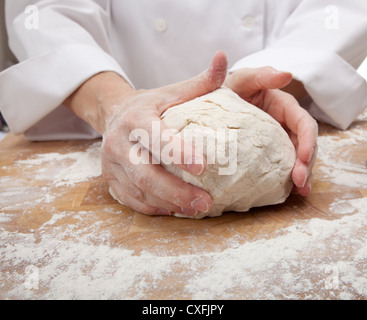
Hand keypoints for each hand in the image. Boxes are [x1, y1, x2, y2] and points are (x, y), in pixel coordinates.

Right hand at [101, 51, 227, 215]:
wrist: (114, 115)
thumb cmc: (151, 106)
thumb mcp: (172, 92)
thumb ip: (200, 82)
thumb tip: (224, 57)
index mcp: (136, 118)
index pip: (155, 137)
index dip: (177, 153)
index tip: (203, 168)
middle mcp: (119, 142)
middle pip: (145, 173)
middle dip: (176, 191)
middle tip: (206, 202)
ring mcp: (112, 165)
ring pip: (139, 191)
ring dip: (169, 204)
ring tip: (197, 209)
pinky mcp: (111, 180)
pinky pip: (132, 201)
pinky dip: (155, 208)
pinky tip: (176, 211)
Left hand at [225, 67, 317, 195]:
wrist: (212, 102)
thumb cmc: (229, 88)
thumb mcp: (242, 79)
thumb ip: (261, 76)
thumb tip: (287, 74)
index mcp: (284, 107)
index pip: (304, 123)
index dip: (307, 141)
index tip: (302, 158)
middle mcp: (284, 124)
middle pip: (303, 145)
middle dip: (305, 163)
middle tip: (300, 182)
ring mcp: (276, 139)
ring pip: (295, 158)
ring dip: (301, 175)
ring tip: (299, 191)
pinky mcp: (267, 152)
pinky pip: (281, 166)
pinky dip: (286, 179)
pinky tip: (288, 192)